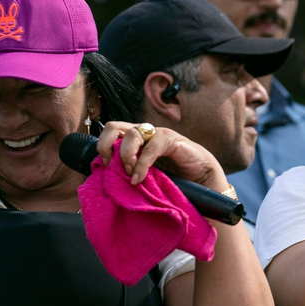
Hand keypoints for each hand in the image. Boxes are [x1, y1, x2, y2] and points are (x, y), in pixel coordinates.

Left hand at [96, 122, 226, 190]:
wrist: (202, 178)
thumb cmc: (174, 177)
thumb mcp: (146, 173)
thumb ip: (131, 170)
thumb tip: (107, 176)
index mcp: (136, 139)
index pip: (111, 131)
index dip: (103, 147)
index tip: (106, 166)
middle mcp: (145, 133)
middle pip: (114, 126)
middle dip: (106, 146)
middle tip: (112, 165)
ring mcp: (158, 134)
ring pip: (131, 133)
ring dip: (126, 155)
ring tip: (131, 174)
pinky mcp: (171, 139)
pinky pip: (151, 147)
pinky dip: (141, 165)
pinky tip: (139, 178)